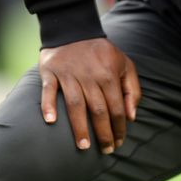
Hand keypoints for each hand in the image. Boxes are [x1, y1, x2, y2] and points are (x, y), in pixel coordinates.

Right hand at [39, 38, 141, 153]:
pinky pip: (48, 91)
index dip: (119, 126)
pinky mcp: (51, 72)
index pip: (116, 107)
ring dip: (79, 127)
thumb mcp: (125, 65)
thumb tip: (132, 117)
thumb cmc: (103, 53)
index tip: (119, 142)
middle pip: (97, 110)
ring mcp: (70, 74)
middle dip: (103, 133)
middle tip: (105, 150)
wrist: (74, 30)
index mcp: (109, 75)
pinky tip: (50, 121)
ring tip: (83, 146)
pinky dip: (48, 105)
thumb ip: (132, 90)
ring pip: (75, 104)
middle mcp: (90, 76)